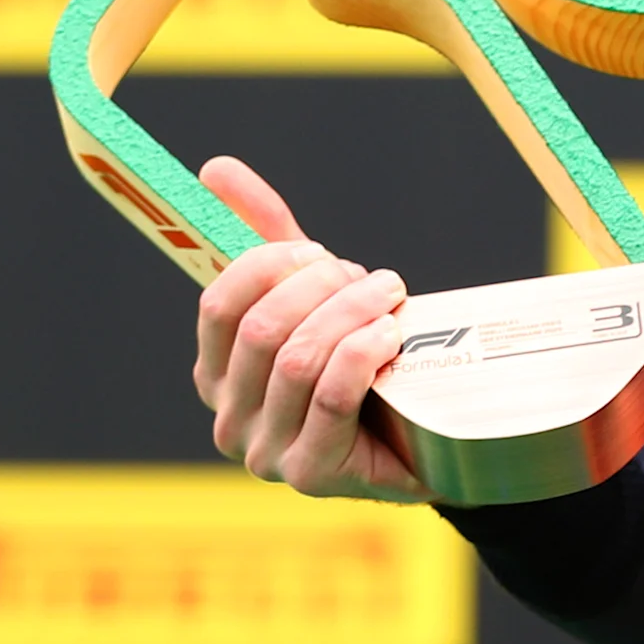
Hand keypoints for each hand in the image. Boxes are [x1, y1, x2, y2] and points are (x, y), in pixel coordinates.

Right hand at [189, 155, 424, 503]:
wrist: (427, 445)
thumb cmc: (363, 365)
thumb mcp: (316, 297)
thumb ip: (268, 235)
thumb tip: (216, 168)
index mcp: (217, 373)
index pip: (219, 303)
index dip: (271, 264)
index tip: (320, 252)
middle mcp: (229, 417)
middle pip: (263, 329)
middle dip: (324, 288)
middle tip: (373, 279)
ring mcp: (266, 453)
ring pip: (300, 360)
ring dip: (353, 313)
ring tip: (391, 299)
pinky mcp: (311, 474)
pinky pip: (331, 397)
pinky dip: (363, 354)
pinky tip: (391, 335)